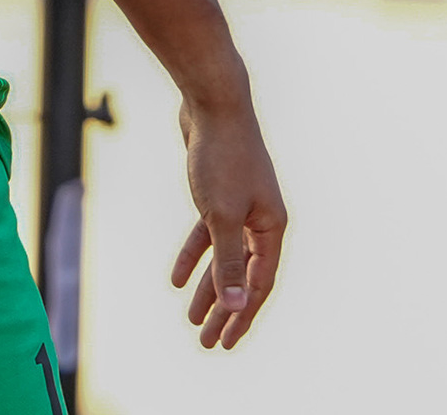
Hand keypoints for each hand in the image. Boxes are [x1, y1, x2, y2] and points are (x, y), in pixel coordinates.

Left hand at [172, 100, 285, 349]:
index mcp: (271, 227)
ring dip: (208, 288)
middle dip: (225, 310)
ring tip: (190, 318)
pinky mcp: (218, 194)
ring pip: (224, 257)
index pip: (258, 284)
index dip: (242, 317)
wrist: (211, 104)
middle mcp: (261, 219)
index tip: (225, 343)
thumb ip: (229, 262)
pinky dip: (193, 255)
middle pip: (243, 276)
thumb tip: (238, 307)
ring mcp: (240, 206)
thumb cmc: (222, 157)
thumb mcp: (222, 215)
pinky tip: (175, 277)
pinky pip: (208, 235)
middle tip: (206, 341)